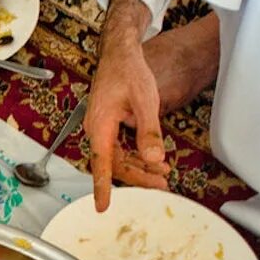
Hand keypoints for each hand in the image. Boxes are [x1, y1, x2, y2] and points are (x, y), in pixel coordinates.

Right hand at [86, 0, 169, 209]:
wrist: (119, 53)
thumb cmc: (128, 72)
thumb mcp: (145, 101)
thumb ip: (149, 132)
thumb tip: (154, 158)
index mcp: (100, 125)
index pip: (101, 163)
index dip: (103, 186)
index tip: (102, 206)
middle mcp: (97, 130)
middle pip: (114, 164)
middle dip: (137, 176)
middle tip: (161, 184)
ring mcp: (102, 128)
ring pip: (119, 158)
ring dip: (140, 167)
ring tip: (163, 174)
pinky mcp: (109, 126)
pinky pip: (121, 148)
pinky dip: (137, 156)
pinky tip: (154, 159)